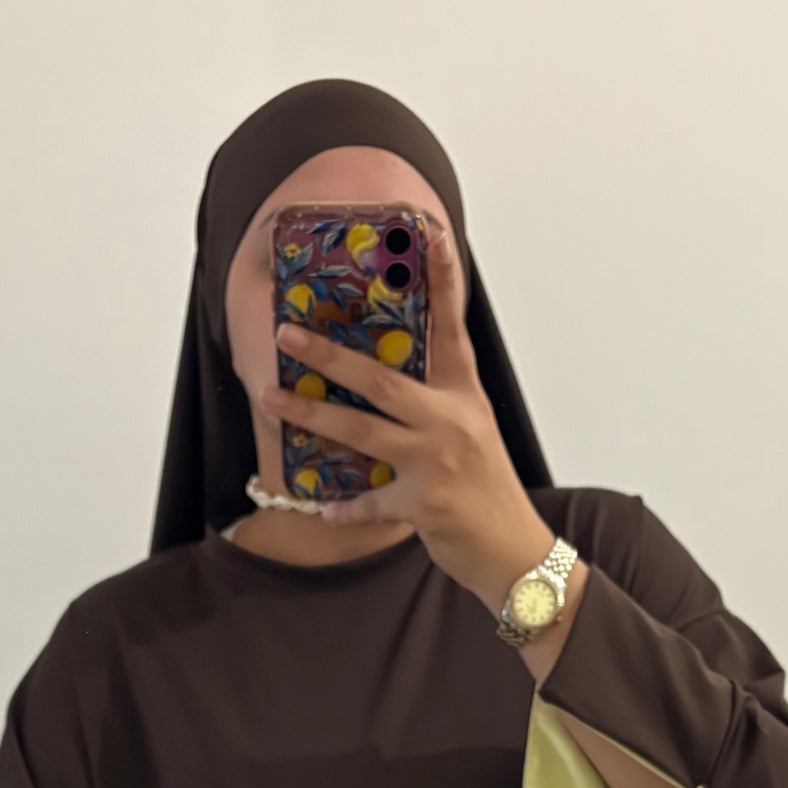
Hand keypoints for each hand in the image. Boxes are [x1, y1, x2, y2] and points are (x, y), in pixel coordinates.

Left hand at [257, 214, 555, 611]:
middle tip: (288, 334)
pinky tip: (323, 508)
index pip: (452, 328)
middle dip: (329, 355)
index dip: (443, 281)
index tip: (431, 236)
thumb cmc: (488, 490)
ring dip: (312, 413)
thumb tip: (384, 383)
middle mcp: (451, 422)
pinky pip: (370, 503)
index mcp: (465, 396)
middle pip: (381, 379)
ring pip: (361, 431)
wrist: (515, 551)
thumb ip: (435, 405)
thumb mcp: (472, 433)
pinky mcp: (423, 505)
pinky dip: (346, 508)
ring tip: (272, 399)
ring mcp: (436, 463)